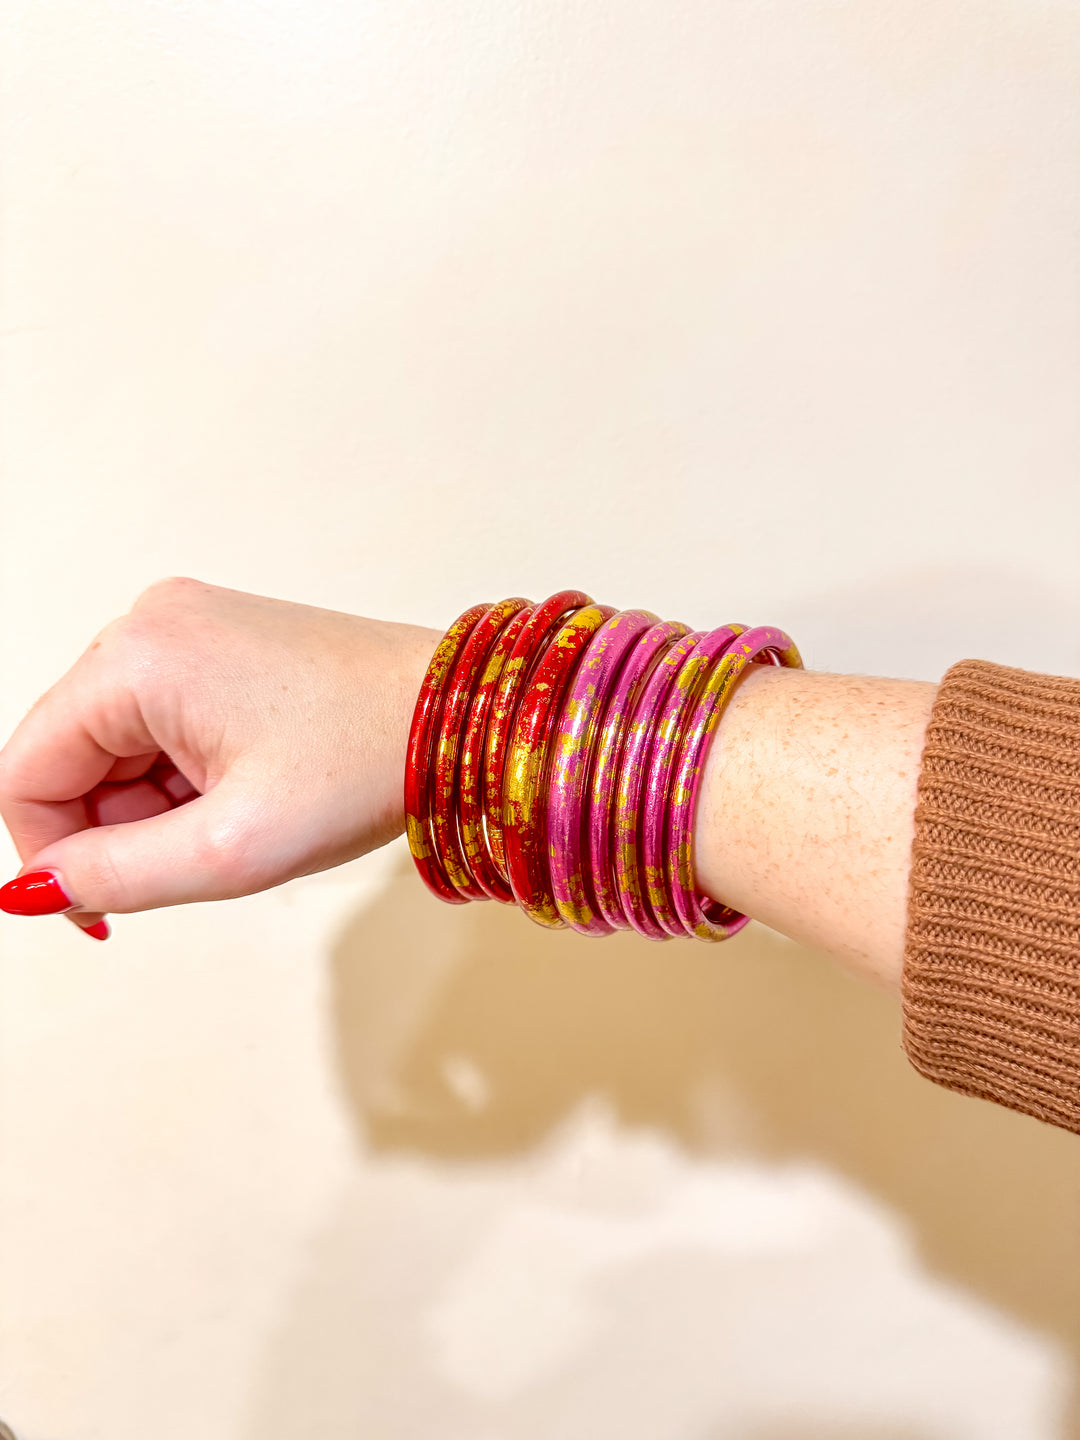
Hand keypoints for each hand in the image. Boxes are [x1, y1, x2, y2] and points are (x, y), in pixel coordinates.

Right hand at [0, 577, 440, 934]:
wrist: (458, 716)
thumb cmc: (366, 762)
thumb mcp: (230, 848)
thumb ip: (114, 875)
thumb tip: (32, 889)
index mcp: (138, 657)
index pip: (26, 770)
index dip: (51, 853)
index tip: (102, 909)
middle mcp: (150, 622)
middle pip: (70, 755)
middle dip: (120, 826)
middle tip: (205, 857)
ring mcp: (187, 626)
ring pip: (117, 745)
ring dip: (159, 804)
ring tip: (243, 817)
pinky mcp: (219, 641)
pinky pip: (161, 723)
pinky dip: (187, 775)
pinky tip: (250, 789)